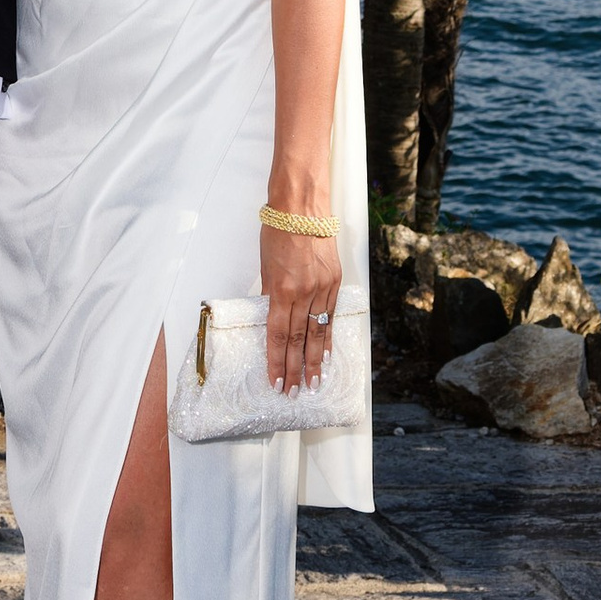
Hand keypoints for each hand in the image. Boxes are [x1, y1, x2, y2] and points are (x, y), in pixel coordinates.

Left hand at [261, 220, 342, 394]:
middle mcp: (304, 293)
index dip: (277, 362)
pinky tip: (326, 355)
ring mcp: (322, 288)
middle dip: (294, 369)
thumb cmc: (277, 231)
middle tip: (293, 392)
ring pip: (317, 333)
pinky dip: (327, 338)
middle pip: (298, 340)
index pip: (278, 336)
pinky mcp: (334, 281)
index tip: (275, 381)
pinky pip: (331, 316)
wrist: (302, 206)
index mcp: (282, 290)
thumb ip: (271, 295)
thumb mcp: (266, 267)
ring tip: (312, 383)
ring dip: (314, 361)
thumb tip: (272, 318)